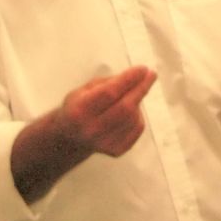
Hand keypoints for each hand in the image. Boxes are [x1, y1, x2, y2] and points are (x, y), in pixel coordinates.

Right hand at [11, 65, 156, 202]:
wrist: (69, 138)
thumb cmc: (78, 107)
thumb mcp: (84, 89)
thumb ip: (107, 83)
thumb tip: (135, 77)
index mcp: (79, 110)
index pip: (109, 93)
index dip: (128, 80)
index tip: (142, 68)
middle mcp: (91, 129)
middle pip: (124, 107)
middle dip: (141, 88)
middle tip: (151, 75)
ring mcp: (104, 143)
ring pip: (133, 118)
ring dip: (138, 102)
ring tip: (134, 93)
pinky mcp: (116, 151)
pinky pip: (137, 129)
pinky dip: (139, 116)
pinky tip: (132, 111)